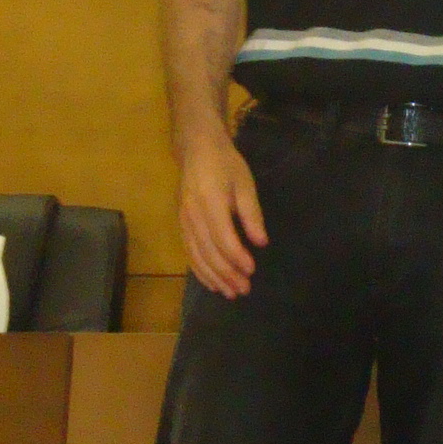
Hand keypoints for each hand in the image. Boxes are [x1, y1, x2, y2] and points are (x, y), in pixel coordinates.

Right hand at [178, 129, 267, 297]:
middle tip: (244, 290)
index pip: (223, 237)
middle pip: (209, 251)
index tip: (251, 270)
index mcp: (210, 202)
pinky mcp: (181, 225)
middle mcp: (193, 215)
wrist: (197, 150)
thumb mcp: (245, 183)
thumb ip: (252, 214)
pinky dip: (200, 271)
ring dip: (214, 277)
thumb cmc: (226, 165)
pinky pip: (189, 253)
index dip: (236, 256)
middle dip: (226, 274)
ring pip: (197, 256)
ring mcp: (184, 222)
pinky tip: (212, 283)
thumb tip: (261, 243)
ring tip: (230, 293)